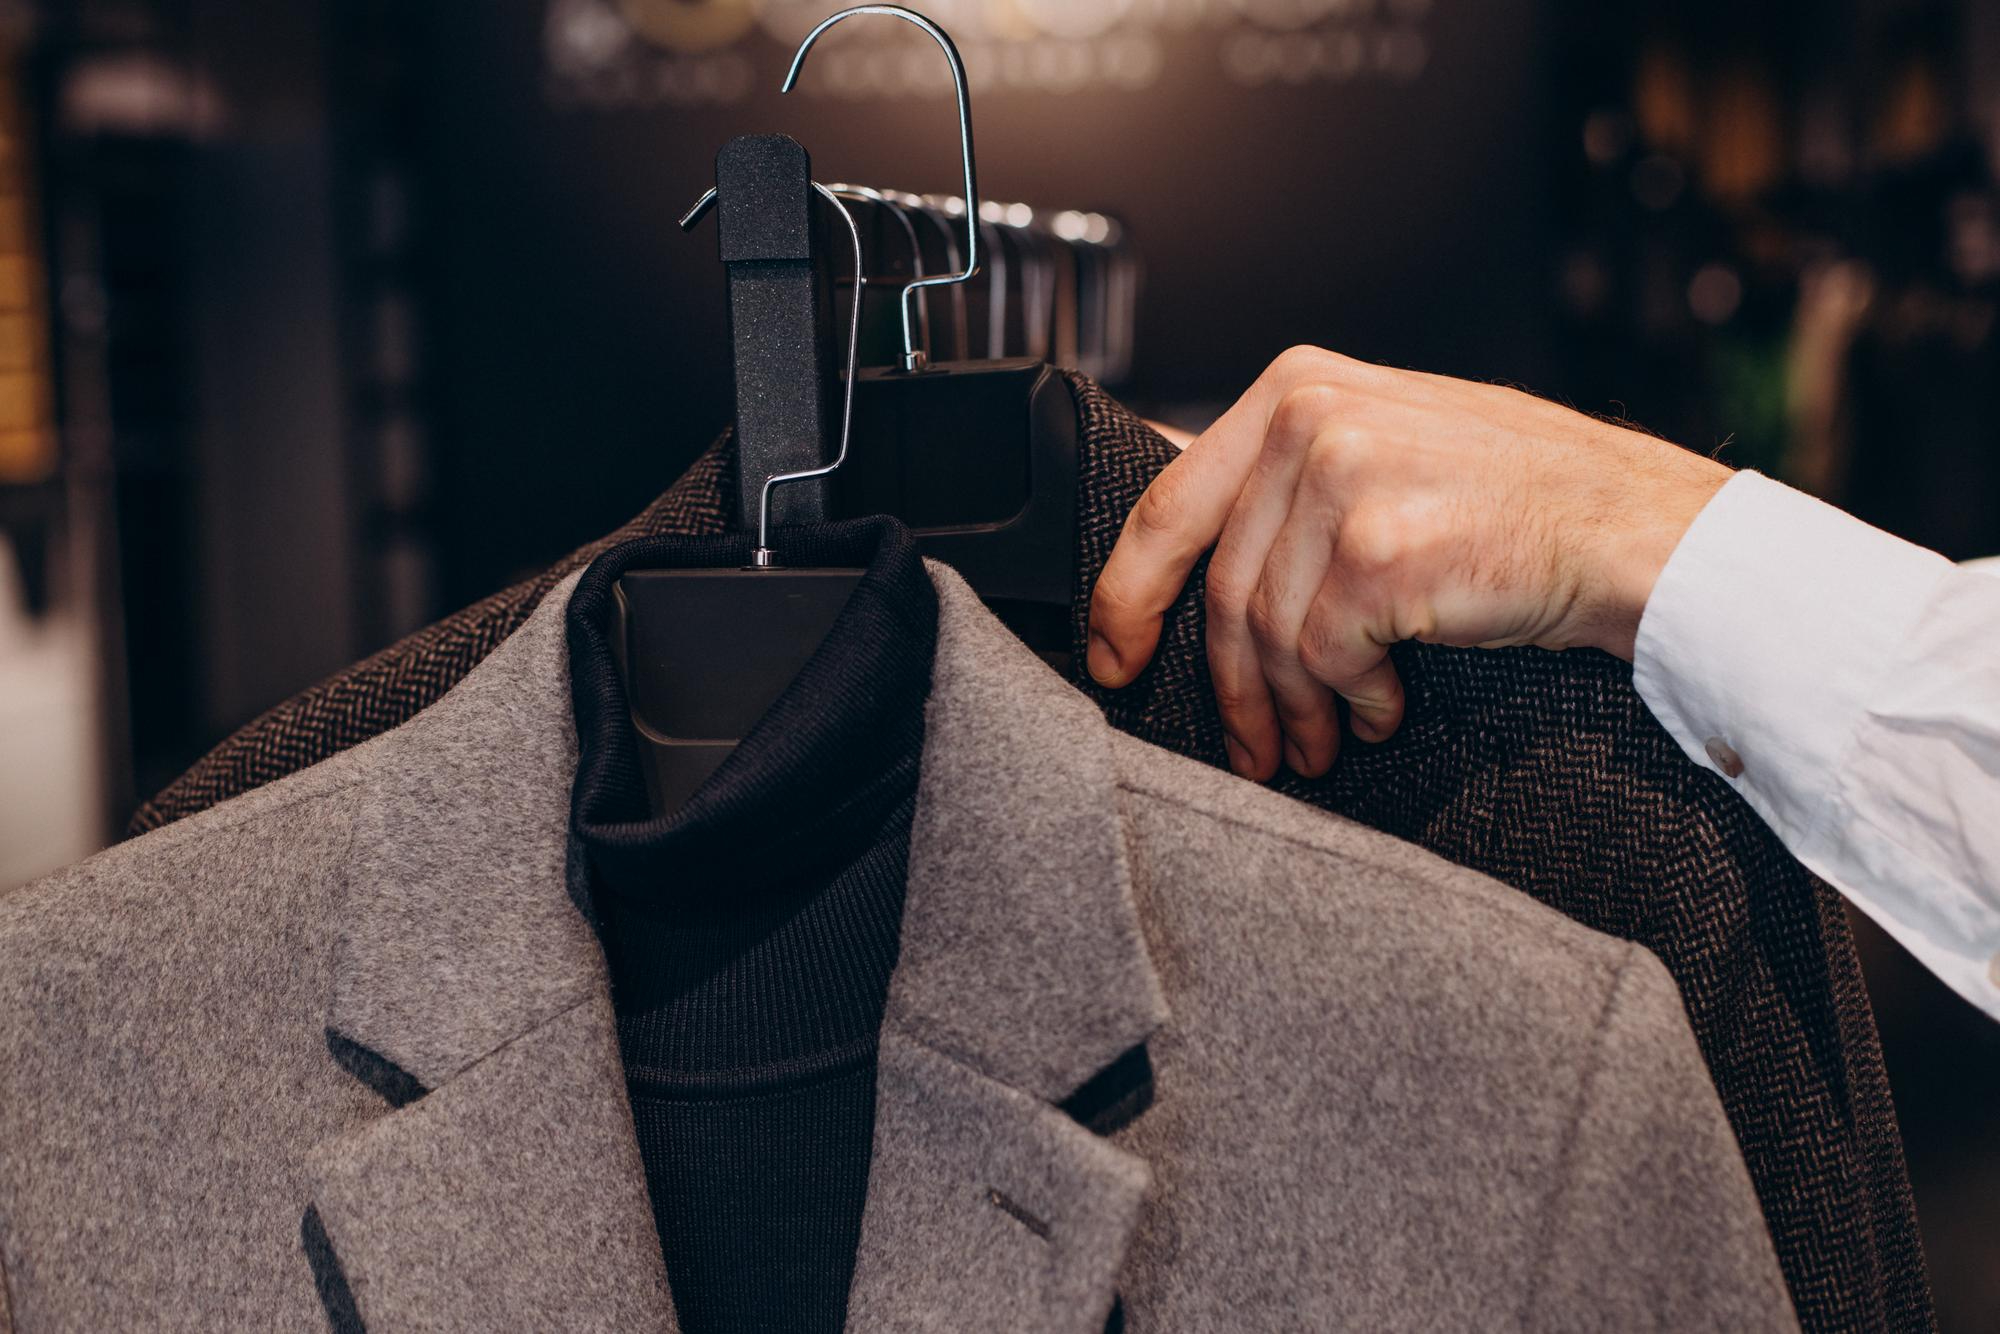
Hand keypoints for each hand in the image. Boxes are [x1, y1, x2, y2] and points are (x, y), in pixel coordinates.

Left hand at [1086, 346, 1731, 780]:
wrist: (1639, 532)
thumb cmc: (1522, 502)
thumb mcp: (1390, 447)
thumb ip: (1289, 477)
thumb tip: (1185, 540)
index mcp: (1298, 385)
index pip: (1170, 501)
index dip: (1126, 593)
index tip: (1115, 656)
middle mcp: (1310, 418)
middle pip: (1220, 585)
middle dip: (1227, 685)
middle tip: (1249, 744)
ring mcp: (1343, 480)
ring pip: (1264, 632)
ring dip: (1290, 707)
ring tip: (1318, 743)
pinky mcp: (1378, 552)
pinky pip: (1321, 656)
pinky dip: (1349, 700)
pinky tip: (1383, 709)